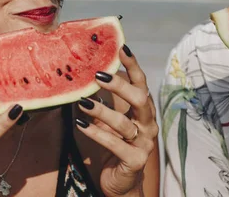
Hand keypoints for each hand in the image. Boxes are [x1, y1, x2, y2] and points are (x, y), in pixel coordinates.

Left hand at [76, 45, 158, 196]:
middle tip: (98, 75)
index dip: (133, 65)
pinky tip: (80, 125)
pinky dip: (96, 134)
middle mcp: (147, 124)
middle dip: (120, 85)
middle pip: (139, 99)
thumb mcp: (109, 117)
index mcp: (142, 109)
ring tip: (82, 102)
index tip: (122, 47)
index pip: (141, 83)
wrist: (121, 181)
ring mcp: (144, 143)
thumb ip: (106, 99)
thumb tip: (89, 72)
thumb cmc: (114, 143)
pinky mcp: (135, 160)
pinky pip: (115, 144)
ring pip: (124, 123)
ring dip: (102, 111)